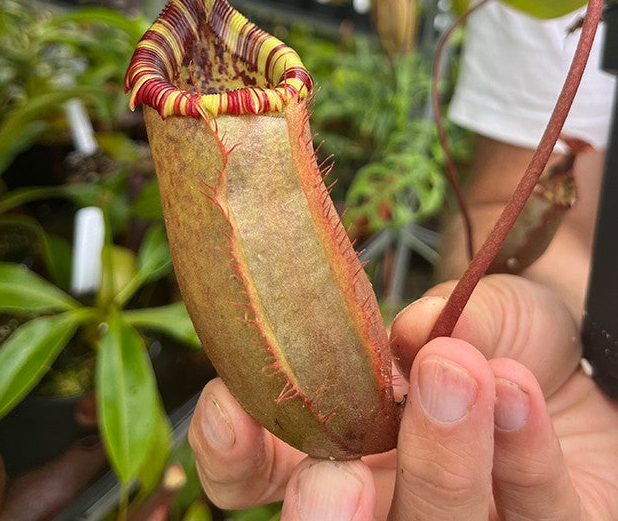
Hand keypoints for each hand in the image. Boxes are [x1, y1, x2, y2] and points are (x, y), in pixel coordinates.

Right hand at [188, 275, 617, 519]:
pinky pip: (537, 517)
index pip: (254, 471)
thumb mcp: (458, 306)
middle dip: (325, 519)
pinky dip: (521, 450)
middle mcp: (386, 498)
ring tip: (456, 373)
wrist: (576, 344)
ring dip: (439, 464)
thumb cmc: (492, 329)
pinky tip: (516, 389)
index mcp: (338, 442)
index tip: (234, 402)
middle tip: (339, 472)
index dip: (230, 450)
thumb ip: (433, 320)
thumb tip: (415, 339)